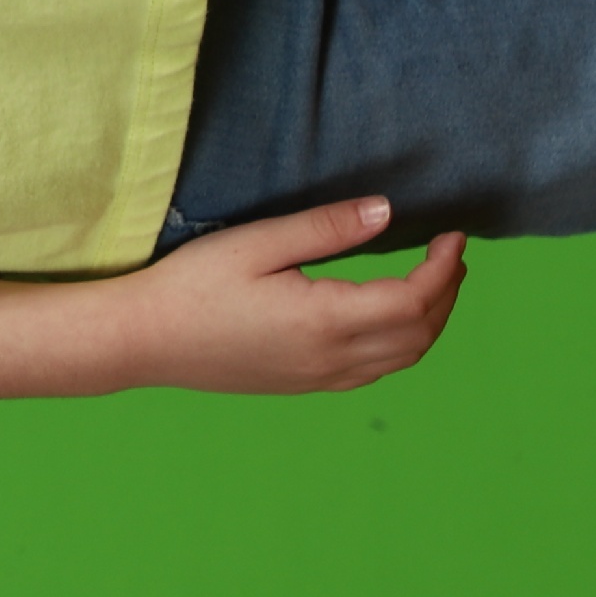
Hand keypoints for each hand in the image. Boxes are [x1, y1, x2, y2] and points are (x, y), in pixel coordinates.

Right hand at [112, 196, 466, 393]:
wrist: (143, 341)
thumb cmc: (191, 286)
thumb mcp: (257, 243)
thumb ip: (326, 228)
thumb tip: (387, 211)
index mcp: (325, 321)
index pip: (413, 300)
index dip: (443, 269)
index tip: (452, 235)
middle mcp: (331, 359)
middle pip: (419, 334)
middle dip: (446, 294)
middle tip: (451, 255)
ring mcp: (319, 379)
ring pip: (402, 358)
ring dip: (430, 321)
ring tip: (434, 283)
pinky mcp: (304, 384)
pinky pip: (375, 370)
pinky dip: (402, 344)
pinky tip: (391, 317)